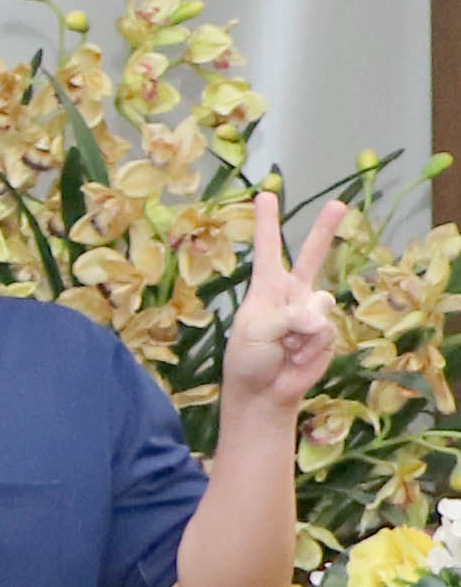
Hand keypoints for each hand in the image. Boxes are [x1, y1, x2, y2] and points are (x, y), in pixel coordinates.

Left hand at [221, 191, 351, 423]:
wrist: (264, 392)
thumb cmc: (249, 358)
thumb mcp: (256, 331)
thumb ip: (288, 316)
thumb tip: (319, 317)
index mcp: (266, 288)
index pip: (267, 249)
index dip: (267, 223)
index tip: (266, 194)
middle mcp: (292, 293)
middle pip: (310, 256)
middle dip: (324, 230)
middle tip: (339, 204)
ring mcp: (312, 312)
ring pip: (320, 303)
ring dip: (302, 331)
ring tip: (285, 347)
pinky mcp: (327, 332)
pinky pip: (326, 330)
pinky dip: (311, 347)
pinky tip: (298, 357)